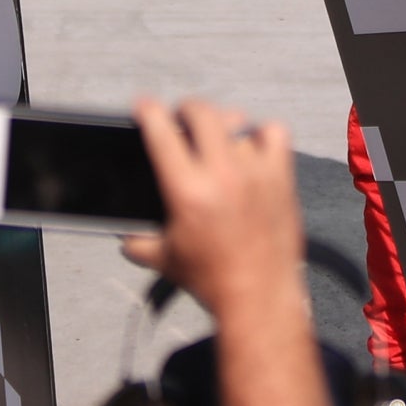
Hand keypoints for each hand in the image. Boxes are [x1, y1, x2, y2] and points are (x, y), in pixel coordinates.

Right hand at [120, 97, 303, 321]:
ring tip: (219, 141)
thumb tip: (125, 236)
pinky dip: (262, 134)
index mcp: (187, 191)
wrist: (260, 298)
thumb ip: (139, 243)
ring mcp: (255, 174)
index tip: (145, 107)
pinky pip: (274, 134)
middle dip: (186, 109)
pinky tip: (252, 148)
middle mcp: (222, 176)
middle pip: (202, 112)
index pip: (162, 132)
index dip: (148, 111)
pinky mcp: (281, 179)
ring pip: (237, 123)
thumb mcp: (166, 260)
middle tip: (182, 118)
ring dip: (223, 128)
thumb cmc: (214, 281)